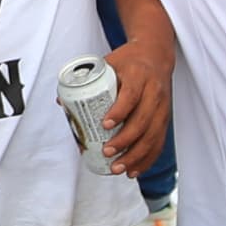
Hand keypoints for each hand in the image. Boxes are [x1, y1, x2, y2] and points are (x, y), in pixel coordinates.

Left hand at [100, 31, 172, 174]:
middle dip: (125, 140)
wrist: (155, 55)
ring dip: (135, 155)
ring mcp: (162, 107)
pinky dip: (147, 159)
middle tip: (107, 152)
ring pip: (152, 135)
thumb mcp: (108, 63)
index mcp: (138, 75)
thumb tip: (61, 102)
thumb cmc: (128, 61)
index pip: (131, 95)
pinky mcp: (165, 118)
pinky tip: (134, 171)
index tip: (105, 125)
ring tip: (117, 167)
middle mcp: (154, 91)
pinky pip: (159, 142)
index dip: (119, 111)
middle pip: (143, 120)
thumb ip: (87, 81)